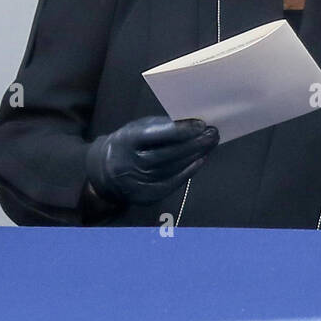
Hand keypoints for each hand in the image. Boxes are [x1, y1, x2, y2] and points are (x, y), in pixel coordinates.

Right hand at [85, 116, 218, 205]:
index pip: (155, 135)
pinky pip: (171, 182)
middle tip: (213, 134)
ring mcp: (137, 182)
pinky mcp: (146, 195)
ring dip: (194, 155)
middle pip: (166, 154)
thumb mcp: (138, 129)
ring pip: (172, 168)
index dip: (179, 131)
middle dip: (193, 144)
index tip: (201, 125)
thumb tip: (193, 125)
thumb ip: (161, 127)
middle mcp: (130, 163)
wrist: (107, 171)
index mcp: (126, 141)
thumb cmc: (130, 144)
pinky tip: (201, 160)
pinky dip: (188, 171)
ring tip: (210, 143)